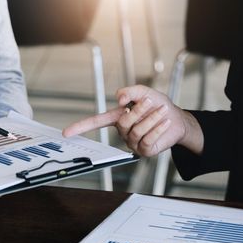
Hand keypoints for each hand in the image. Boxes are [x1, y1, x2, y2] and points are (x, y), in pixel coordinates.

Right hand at [63, 85, 202, 156]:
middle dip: (137, 111)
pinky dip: (158, 129)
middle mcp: (123, 132)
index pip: (96, 123)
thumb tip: (119, 98)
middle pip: (122, 123)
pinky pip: (147, 140)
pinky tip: (165, 122)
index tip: (66, 133)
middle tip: (149, 102)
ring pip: (137, 132)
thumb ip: (131, 91)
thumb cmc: (158, 105)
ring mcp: (133, 143)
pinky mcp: (145, 151)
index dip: (81, 127)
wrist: (177, 119)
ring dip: (151, 119)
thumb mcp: (144, 92)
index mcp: (117, 117)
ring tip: (162, 111)